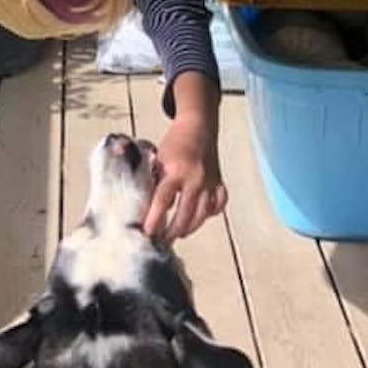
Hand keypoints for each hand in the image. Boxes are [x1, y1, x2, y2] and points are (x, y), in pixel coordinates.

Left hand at [143, 113, 227, 241]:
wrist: (198, 126)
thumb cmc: (175, 142)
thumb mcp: (158, 159)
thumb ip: (155, 182)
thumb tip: (149, 207)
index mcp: (175, 171)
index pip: (163, 200)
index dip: (155, 218)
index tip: (148, 233)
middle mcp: (195, 178)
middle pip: (185, 213)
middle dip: (173, 231)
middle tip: (163, 241)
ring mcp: (210, 182)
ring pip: (202, 214)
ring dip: (190, 227)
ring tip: (179, 233)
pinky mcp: (219, 182)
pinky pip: (218, 204)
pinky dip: (210, 213)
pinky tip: (200, 216)